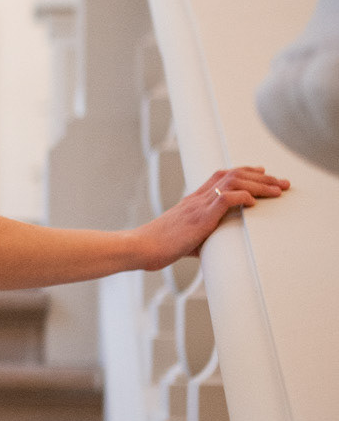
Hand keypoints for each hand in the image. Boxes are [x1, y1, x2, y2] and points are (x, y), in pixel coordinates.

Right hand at [137, 166, 290, 269]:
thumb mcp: (183, 239)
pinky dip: (242, 196)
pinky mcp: (199, 217)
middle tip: (281, 182)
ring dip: (259, 184)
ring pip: (233, 181)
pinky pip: (225, 198)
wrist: (140, 247)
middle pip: (233, 174)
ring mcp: (198, 205)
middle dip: (262, 176)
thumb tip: (211, 249)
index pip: (221, 176)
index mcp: (192, 201)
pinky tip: (254, 201)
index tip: (262, 172)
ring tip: (277, 190)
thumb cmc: (156, 247)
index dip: (244, 171)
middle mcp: (196, 198)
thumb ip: (199, 238)